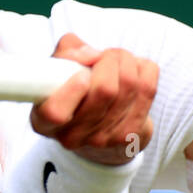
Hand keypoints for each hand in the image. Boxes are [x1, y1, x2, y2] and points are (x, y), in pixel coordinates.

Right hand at [31, 33, 156, 165]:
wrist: (100, 122)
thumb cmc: (75, 88)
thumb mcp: (59, 67)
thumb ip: (66, 52)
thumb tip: (89, 55)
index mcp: (44, 121)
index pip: (55, 113)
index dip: (72, 89)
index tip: (82, 74)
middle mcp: (71, 137)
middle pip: (104, 90)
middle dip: (109, 59)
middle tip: (105, 56)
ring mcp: (103, 140)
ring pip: (129, 84)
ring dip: (126, 60)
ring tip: (119, 60)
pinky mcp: (130, 136)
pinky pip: (148, 87)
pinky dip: (144, 69)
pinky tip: (134, 71)